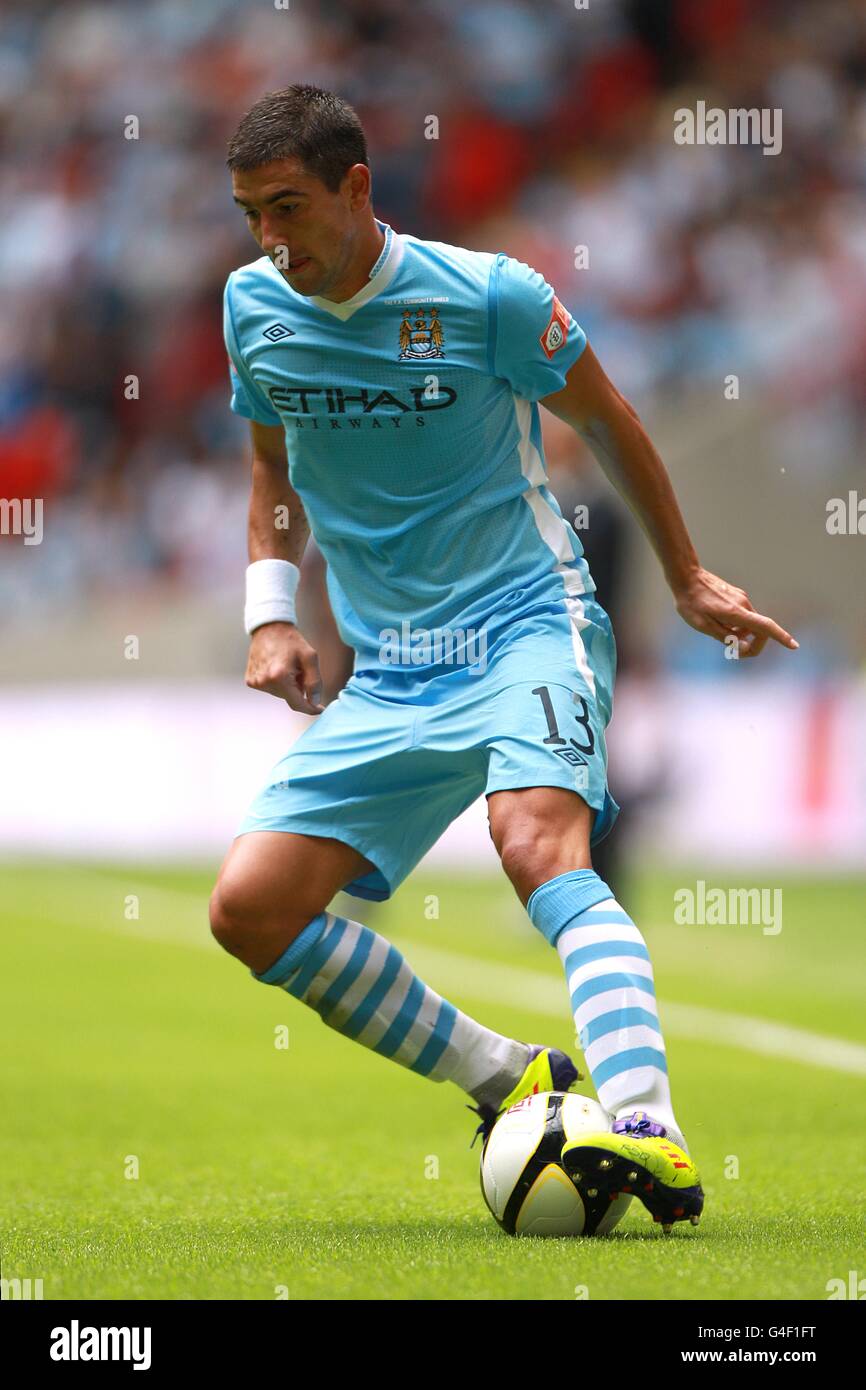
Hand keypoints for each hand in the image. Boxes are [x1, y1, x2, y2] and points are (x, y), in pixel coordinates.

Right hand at [245, 623, 324, 713]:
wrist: (269, 628)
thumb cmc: (291, 640)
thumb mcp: (310, 657)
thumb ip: (315, 681)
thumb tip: (314, 702)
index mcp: (279, 677)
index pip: (297, 704)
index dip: (311, 708)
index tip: (320, 709)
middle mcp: (264, 682)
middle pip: (289, 698)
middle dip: (299, 690)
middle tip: (301, 671)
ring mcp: (255, 682)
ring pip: (280, 694)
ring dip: (288, 686)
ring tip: (288, 667)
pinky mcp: (250, 680)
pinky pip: (270, 688)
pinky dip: (277, 683)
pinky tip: (277, 668)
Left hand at [673, 567, 798, 658]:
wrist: (686, 577)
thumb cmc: (691, 603)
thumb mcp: (703, 626)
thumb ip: (725, 637)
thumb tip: (745, 648)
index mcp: (736, 613)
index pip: (765, 627)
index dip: (781, 637)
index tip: (794, 646)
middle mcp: (743, 604)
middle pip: (758, 630)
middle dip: (749, 643)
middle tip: (731, 649)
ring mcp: (741, 598)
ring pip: (748, 623)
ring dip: (739, 632)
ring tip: (714, 628)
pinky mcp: (737, 595)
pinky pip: (742, 615)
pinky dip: (735, 623)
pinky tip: (716, 619)